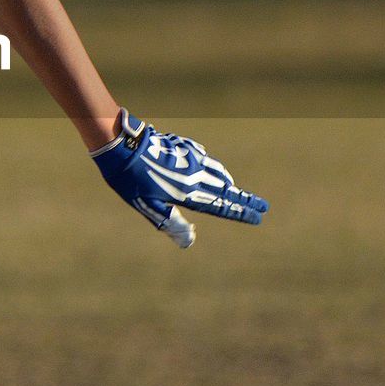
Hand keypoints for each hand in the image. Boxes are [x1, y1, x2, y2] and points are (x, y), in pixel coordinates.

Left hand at [90, 109, 268, 248]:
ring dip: (228, 181)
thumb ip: (170, 222)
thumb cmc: (131, 180)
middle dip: (244, 199)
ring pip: (215, 171)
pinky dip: (211, 165)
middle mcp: (194, 175)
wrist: (122, 145)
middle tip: (263, 206)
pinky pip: (202, 156)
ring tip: (234, 188)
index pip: (221, 206)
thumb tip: (190, 241)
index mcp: (188, 192)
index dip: (240, 212)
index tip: (258, 217)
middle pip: (225, 189)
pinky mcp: (180, 146)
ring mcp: (189, 158)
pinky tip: (209, 163)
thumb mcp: (148, 206)